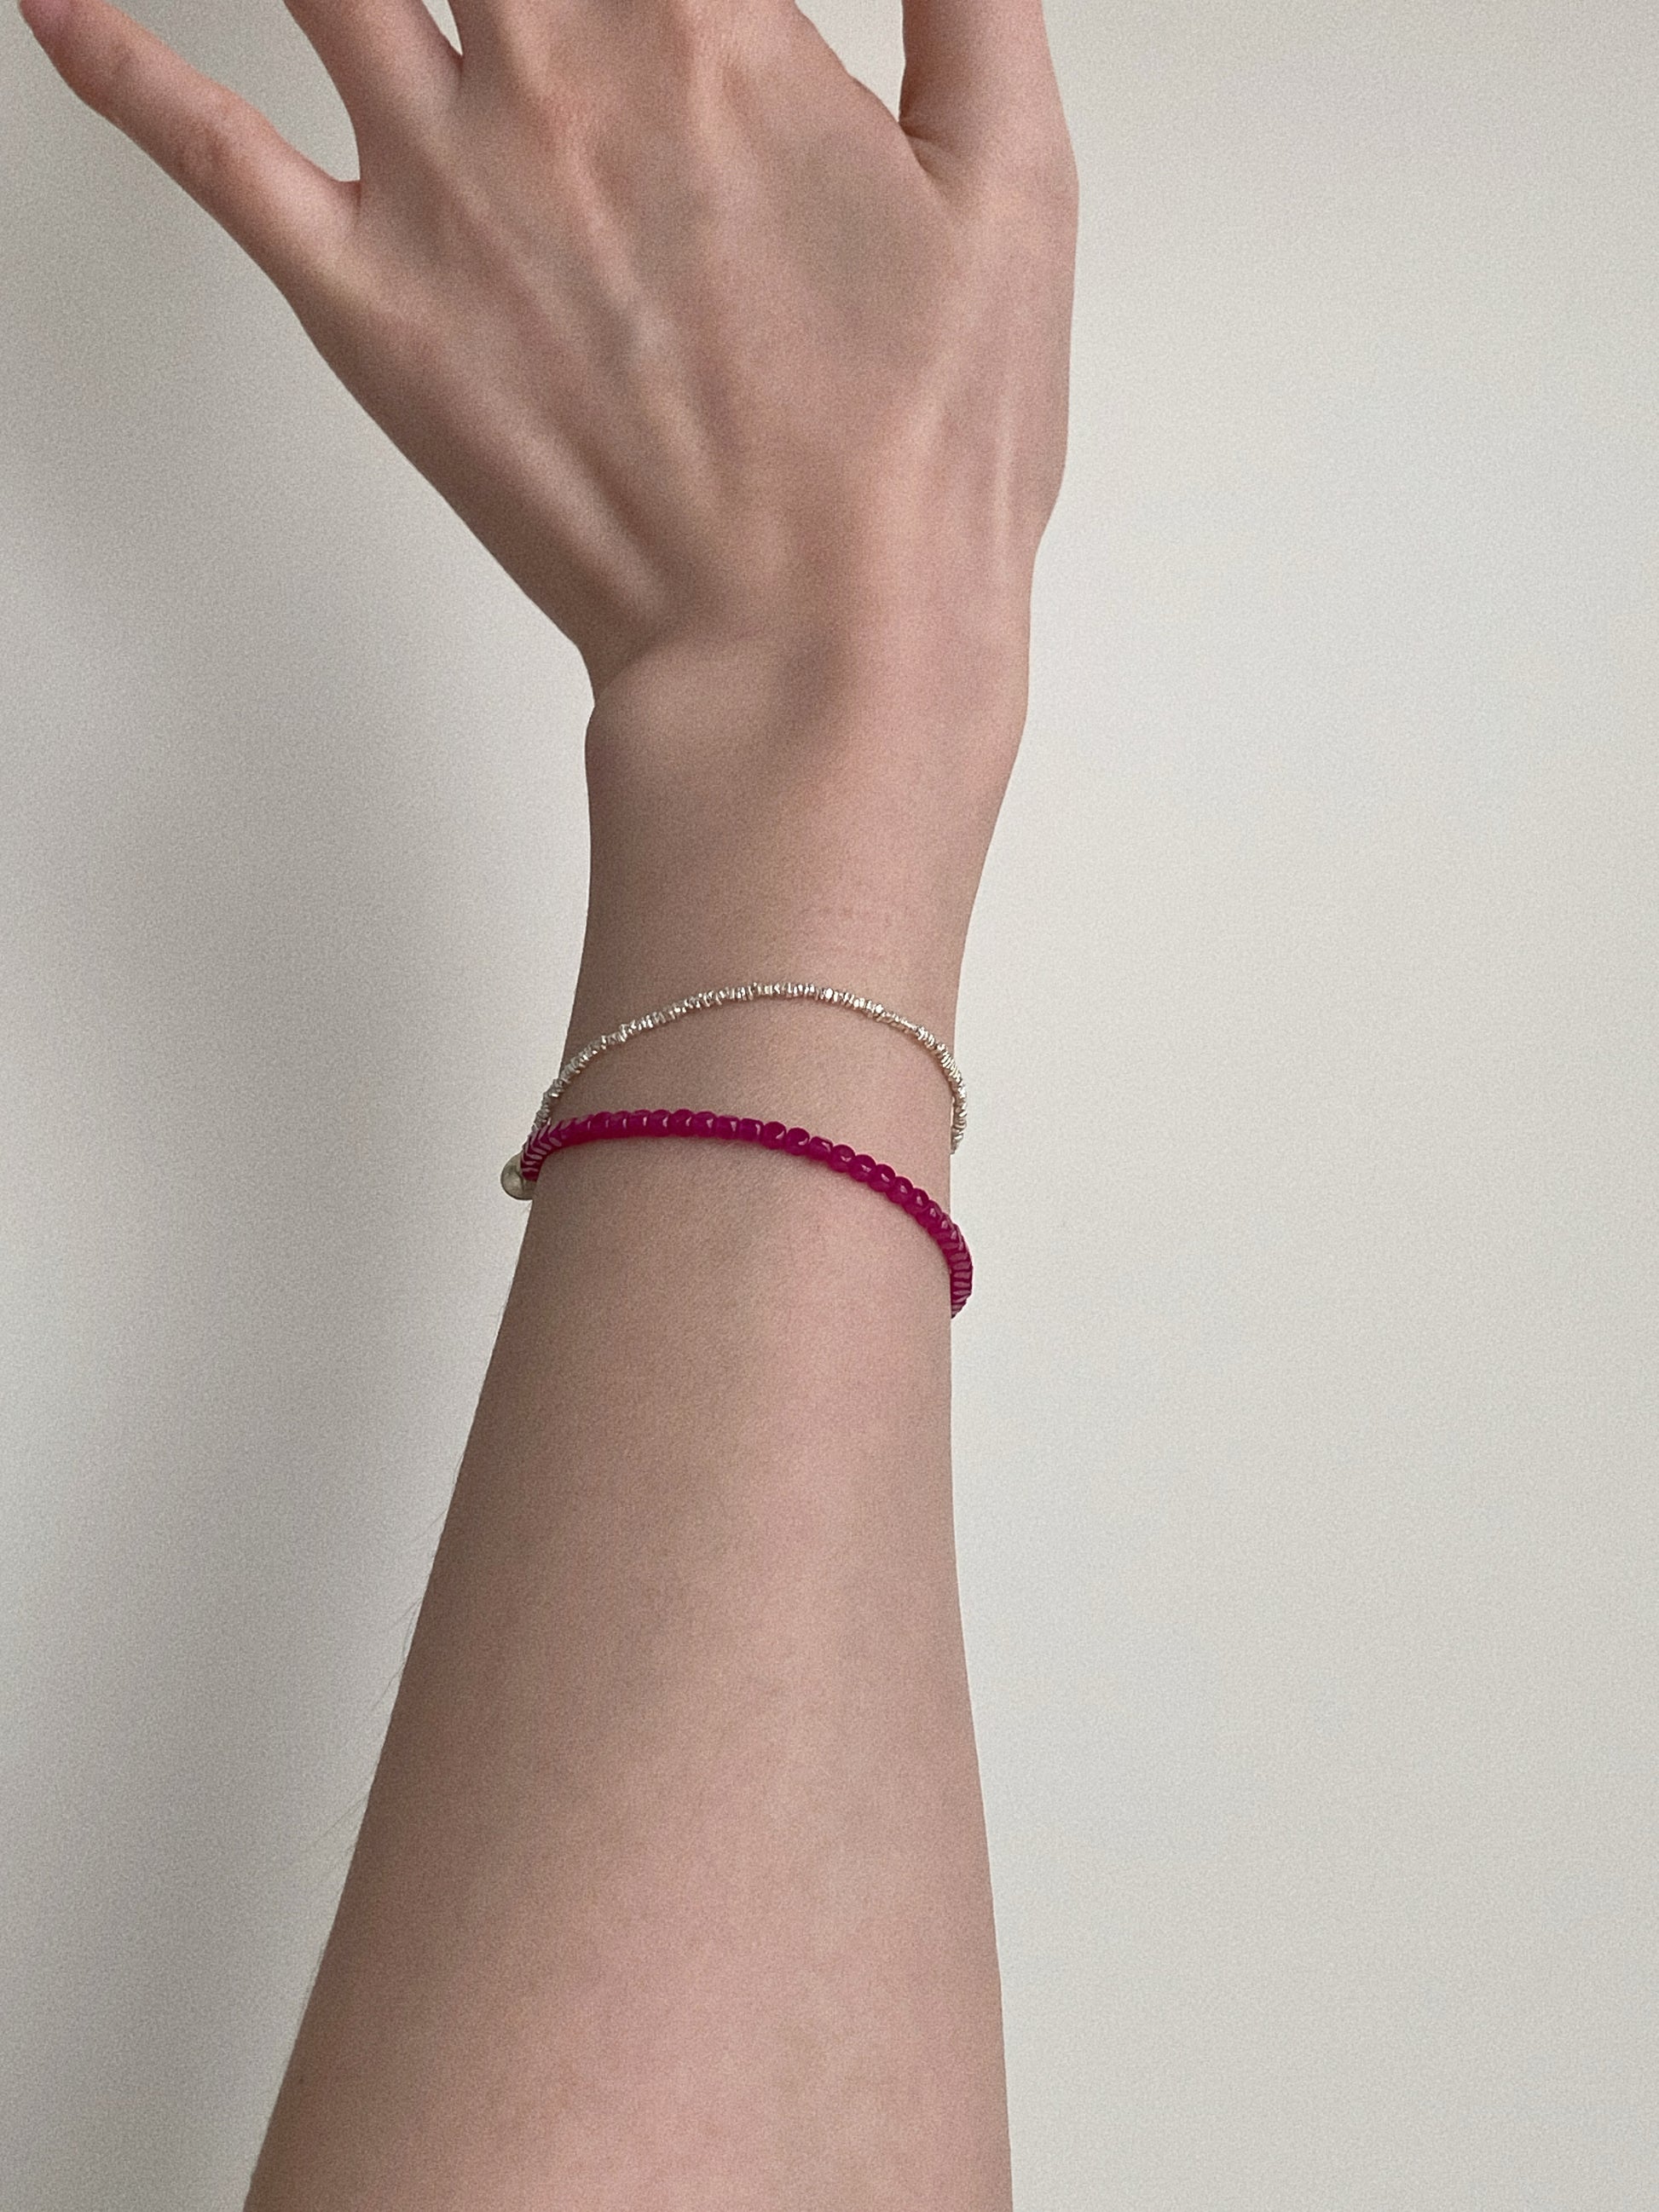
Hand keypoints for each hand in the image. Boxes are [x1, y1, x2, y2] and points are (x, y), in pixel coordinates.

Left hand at [22, 0, 1075, 695]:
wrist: (810, 652)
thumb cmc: (909, 463)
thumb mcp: (1014, 192)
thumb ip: (967, 2)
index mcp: (706, 23)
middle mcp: (554, 72)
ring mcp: (443, 183)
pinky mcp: (368, 305)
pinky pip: (204, 148)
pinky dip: (117, 60)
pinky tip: (62, 3)